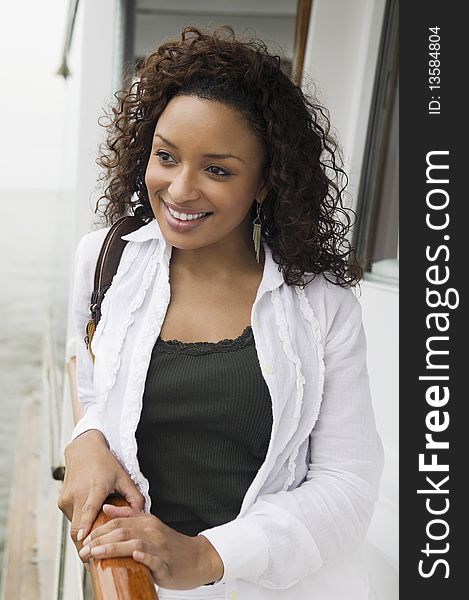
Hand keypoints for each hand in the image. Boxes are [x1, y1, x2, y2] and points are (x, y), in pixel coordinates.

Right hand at [58, 429, 144, 555]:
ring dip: (86, 533)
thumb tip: (142, 514)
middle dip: (86, 544)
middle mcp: (77, 495)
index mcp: (93, 489)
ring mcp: (67, 499)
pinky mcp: (62, 502)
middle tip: (96, 559)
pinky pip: (73, 519)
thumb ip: (134, 496)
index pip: (87, 513)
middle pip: (78, 528)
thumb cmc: (105, 463)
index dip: (86, 530)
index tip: (85, 544)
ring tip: (99, 540)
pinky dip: (82, 524)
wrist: (83, 450)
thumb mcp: (123, 476)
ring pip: (75, 525)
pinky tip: (92, 524)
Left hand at [78, 504, 223, 588]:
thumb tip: (107, 508)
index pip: (119, 521)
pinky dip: (144, 556)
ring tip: (96, 554)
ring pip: (135, 543)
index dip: (100, 529)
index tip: (86, 539)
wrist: (197, 558)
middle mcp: (153, 532)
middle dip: (100, 540)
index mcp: (148, 522)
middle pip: (123, 531)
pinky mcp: (167, 565)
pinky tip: (135, 556)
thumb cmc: (171, 545)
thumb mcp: (151, 525)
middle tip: (84, 550)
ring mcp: (160, 548)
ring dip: (113, 548)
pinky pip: (155, 559)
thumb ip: (129, 515)